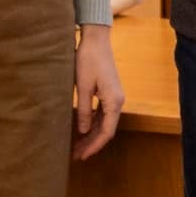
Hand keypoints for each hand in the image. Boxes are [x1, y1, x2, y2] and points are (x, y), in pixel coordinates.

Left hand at [73, 25, 124, 160]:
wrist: (96, 40)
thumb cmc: (88, 60)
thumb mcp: (82, 87)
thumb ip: (83, 110)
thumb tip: (82, 130)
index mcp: (114, 102)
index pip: (106, 132)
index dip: (94, 145)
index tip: (82, 156)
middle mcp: (118, 101)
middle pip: (106, 129)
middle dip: (92, 143)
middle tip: (77, 155)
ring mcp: (114, 97)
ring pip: (104, 123)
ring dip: (92, 135)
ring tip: (77, 146)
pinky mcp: (109, 93)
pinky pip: (103, 114)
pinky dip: (93, 124)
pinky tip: (82, 129)